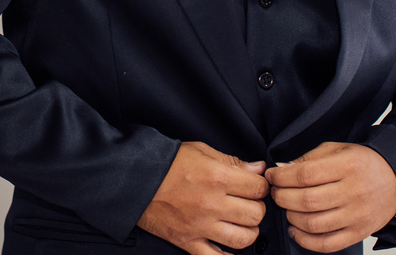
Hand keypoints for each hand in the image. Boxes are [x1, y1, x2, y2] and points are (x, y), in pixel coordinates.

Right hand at [137, 142, 268, 254]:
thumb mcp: (200, 150)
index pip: (258, 188)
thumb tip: (258, 169)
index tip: (255, 185)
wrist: (134, 180)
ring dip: (248, 231)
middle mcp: (212, 203)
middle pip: (255, 214)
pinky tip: (229, 248)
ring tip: (241, 223)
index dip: (261, 186)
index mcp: (217, 177)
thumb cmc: (166, 162)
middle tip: (248, 203)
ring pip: (243, 239)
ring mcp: (201, 225)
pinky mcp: (188, 241)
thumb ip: (231, 161)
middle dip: (257, 208)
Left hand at [266, 142, 395, 252]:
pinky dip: (306, 240)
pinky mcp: (358, 233)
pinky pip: (327, 244)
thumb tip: (282, 170)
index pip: (305, 174)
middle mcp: (353, 192)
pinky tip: (296, 230)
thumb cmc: (363, 163)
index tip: (272, 176)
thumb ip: (308, 159)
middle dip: (282, 197)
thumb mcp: (337, 149)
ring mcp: (357, 215)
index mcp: (347, 166)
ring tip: (286, 208)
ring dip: (291, 217)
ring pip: (314, 223)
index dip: (281, 177)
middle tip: (275, 192)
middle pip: (306, 200)